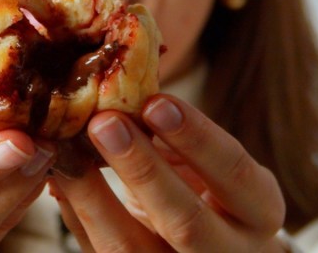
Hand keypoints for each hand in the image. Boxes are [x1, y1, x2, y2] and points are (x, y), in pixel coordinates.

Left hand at [51, 95, 286, 251]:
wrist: (211, 251)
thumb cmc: (208, 189)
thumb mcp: (208, 161)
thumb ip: (175, 132)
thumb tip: (126, 81)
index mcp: (259, 210)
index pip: (236, 174)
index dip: (197, 138)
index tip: (155, 101)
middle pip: (187, 222)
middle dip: (142, 170)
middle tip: (104, 122)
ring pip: (132, 251)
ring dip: (94, 199)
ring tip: (66, 154)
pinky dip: (76, 217)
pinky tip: (58, 183)